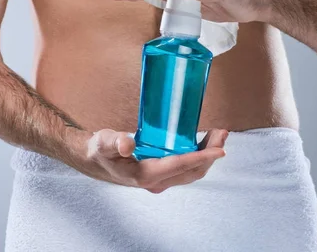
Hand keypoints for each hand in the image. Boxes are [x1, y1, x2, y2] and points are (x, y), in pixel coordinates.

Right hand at [70, 128, 227, 193]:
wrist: (94, 159)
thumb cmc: (100, 150)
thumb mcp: (104, 142)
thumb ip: (114, 142)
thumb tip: (126, 144)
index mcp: (144, 175)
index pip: (180, 166)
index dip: (201, 157)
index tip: (219, 149)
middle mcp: (156, 181)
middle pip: (192, 172)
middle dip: (211, 155)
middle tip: (221, 134)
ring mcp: (160, 179)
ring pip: (191, 171)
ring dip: (207, 155)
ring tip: (217, 135)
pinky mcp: (162, 173)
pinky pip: (186, 168)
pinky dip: (198, 156)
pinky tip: (202, 141)